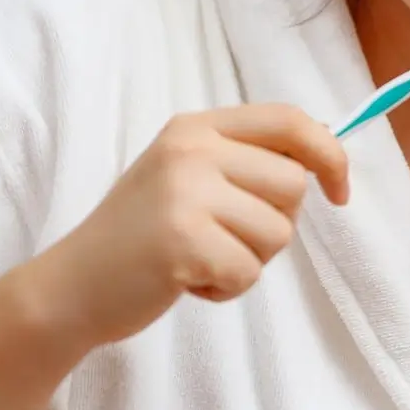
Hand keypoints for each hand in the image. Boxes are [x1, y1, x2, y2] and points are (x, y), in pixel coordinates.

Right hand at [27, 104, 349, 347]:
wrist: (70, 287)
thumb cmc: (140, 235)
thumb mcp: (188, 174)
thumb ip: (246, 158)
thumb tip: (325, 141)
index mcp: (197, 127)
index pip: (290, 120)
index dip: (329, 154)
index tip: (339, 192)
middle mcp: (191, 149)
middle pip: (293, 184)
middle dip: (274, 224)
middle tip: (223, 238)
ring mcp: (185, 192)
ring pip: (278, 232)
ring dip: (248, 259)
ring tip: (199, 258)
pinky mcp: (181, 240)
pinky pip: (249, 271)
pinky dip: (227, 289)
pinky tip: (185, 280)